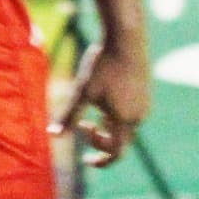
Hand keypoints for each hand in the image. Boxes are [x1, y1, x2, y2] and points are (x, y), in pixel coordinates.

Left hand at [54, 38, 150, 166]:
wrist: (126, 37)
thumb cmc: (103, 64)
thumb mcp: (82, 91)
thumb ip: (69, 115)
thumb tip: (52, 135)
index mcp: (124, 120)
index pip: (116, 153)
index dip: (102, 160)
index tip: (87, 161)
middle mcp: (139, 116)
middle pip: (121, 140)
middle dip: (100, 139)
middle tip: (82, 125)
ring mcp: (146, 103)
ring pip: (126, 126)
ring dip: (108, 125)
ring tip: (93, 108)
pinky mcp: (146, 91)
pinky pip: (132, 112)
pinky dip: (117, 114)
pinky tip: (105, 96)